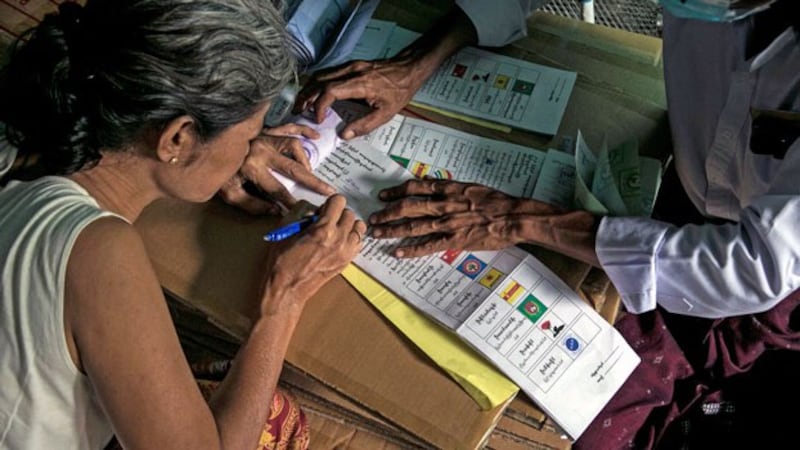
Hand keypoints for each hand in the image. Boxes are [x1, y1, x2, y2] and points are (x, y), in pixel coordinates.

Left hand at [217, 124, 334, 214]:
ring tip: (310, 172)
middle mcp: (262, 150)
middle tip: (328, 190)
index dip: (291, 201)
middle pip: (294, 168)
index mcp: (252, 167)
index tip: (303, 210)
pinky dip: (303, 129)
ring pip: (293, 145)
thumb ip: (253, 205)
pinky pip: (288, 126)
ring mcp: (264, 137)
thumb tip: (276, 211)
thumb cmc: (217, 172)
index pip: (278, 189)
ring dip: (304, 159)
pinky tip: (315, 135)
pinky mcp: (265, 129)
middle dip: (313, 181)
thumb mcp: (229, 194)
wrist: (201, 145)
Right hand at [260, 194, 365, 315]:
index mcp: (323, 229)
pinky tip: (339, 242)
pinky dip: (351, 238)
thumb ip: (301, 213)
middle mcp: (339, 239)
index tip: (322, 209)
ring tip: (336, 230)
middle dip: (338, 213)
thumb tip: (312, 208)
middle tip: (326, 220)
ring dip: (348, 225)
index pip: (339, 201)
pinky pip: (359, 242)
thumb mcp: (285, 230)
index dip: (329, 203)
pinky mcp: (347, 261)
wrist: (287, 289)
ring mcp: (346, 252)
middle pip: (350, 214)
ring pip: (359, 227)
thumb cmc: (282, 261)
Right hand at [294, 52, 430, 139]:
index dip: (319, 105)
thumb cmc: (399, 91)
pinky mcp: (350, 65)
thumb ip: (364, 125)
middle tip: (298, 112)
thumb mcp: (386, 114)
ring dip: (308, 89)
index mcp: (360, 84)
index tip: (318, 119)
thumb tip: (343, 135)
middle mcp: (352, 71)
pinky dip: (316, 83)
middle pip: (319, 81)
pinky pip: (327, 72)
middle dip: (305, 97)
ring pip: (320, 74)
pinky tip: (314, 93)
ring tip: (302, 104)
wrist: (409, 69)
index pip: (330, 91)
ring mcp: (350, 66)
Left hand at [368, 179, 562, 257]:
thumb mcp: (471, 187)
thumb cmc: (496, 200)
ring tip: (376, 233)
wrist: (512, 216)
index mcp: (448, 189)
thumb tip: (435, 187)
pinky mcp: (453, 240)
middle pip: (407, 208)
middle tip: (372, 217)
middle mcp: (443, 205)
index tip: (383, 196)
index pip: (414, 188)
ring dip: (391, 230)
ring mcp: (446, 224)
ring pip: (412, 226)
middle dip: (387, 212)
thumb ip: (451, 189)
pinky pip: (427, 246)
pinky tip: (397, 253)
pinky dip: (410, 250)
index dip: (395, 192)